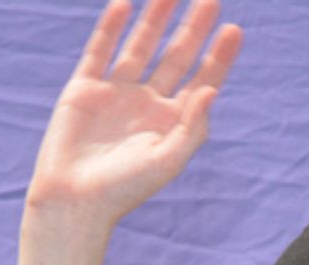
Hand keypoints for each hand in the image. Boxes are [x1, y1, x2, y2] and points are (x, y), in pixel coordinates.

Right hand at [27, 0, 242, 225]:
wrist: (74, 200)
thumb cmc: (124, 189)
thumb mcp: (167, 161)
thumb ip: (192, 127)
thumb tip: (211, 90)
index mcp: (171, 123)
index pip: (201, 81)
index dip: (218, 57)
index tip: (234, 30)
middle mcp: (146, 104)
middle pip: (176, 56)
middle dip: (193, 28)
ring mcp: (115, 93)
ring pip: (140, 46)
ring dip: (156, 18)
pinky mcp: (84, 89)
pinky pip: (100, 51)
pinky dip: (111, 27)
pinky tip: (126, 4)